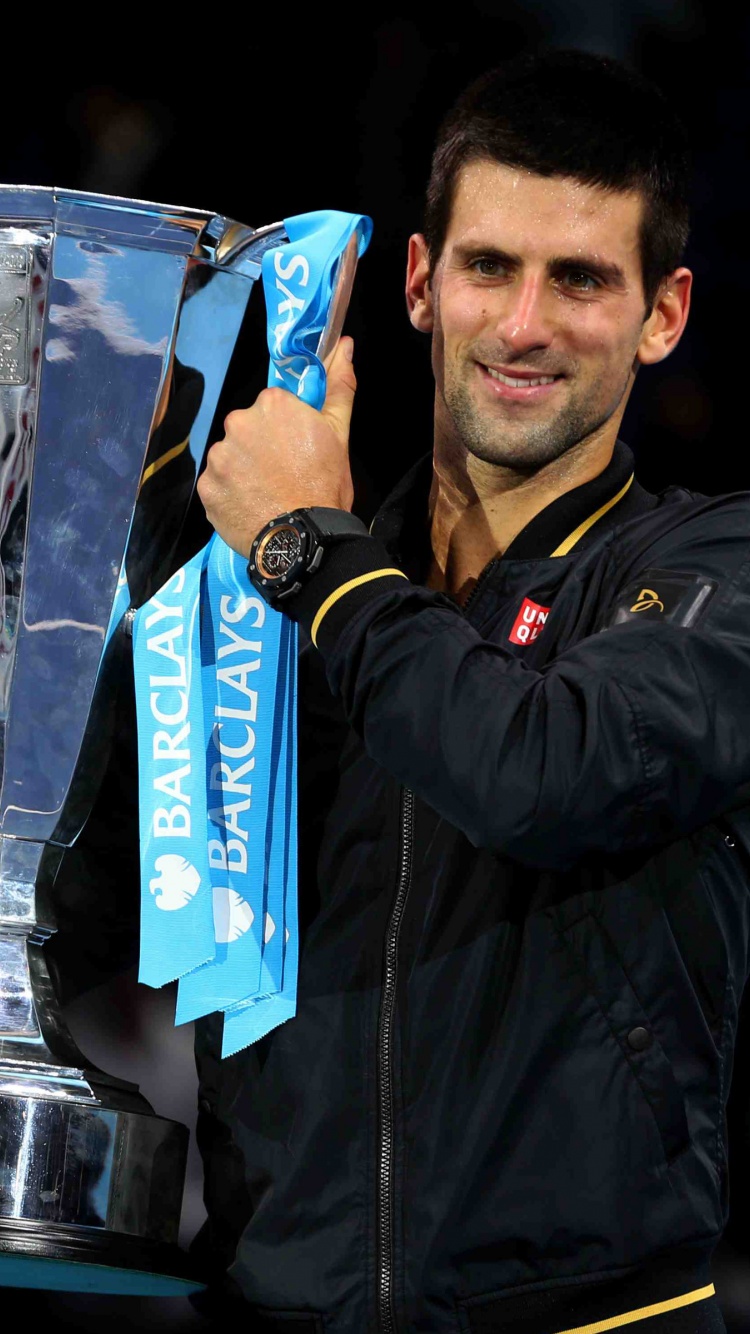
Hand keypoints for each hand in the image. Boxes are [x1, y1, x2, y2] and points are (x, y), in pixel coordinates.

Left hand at [197, 338, 355, 556]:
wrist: (305, 539)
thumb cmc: (325, 484)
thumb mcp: (339, 433)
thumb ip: (339, 386)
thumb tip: (345, 343)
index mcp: (271, 404)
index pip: (273, 408)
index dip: (287, 430)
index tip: (298, 450)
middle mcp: (237, 423)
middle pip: (248, 430)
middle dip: (261, 448)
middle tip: (284, 475)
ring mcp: (219, 457)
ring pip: (230, 457)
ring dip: (243, 471)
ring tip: (266, 494)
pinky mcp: (206, 488)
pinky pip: (217, 485)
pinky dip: (230, 495)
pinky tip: (251, 507)